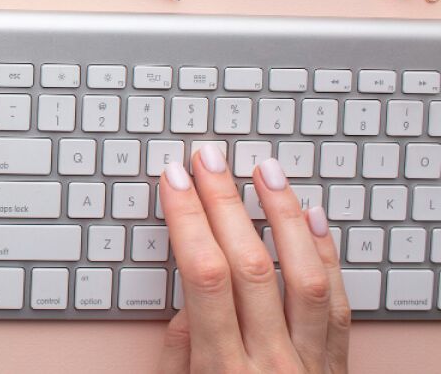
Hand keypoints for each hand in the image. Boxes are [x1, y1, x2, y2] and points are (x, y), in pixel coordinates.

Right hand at [159, 145, 349, 372]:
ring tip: (266, 171)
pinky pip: (337, 303)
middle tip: (209, 160)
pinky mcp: (336, 363)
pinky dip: (326, 254)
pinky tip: (312, 218)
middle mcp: (271, 363)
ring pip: (304, 276)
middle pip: (250, 264)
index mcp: (222, 370)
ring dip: (283, 215)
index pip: (204, 275)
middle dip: (224, 202)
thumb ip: (180, 349)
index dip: (188, 219)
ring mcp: (310, 362)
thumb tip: (187, 295)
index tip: (174, 182)